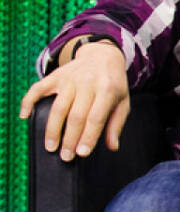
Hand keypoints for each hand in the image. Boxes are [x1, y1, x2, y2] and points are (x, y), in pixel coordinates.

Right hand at [18, 40, 130, 161]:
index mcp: (107, 90)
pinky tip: (25, 116)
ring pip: (58, 107)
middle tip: (65, 156)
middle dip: (69, 139)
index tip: (82, 153)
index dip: (88, 137)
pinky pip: (38, 89)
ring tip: (50, 147)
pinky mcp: (55, 76)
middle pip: (76, 115)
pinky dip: (29, 102)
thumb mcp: (122, 101)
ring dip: (52, 129)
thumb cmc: (113, 83)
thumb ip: (116, 124)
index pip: (96, 117)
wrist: (102, 55)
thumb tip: (112, 147)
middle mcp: (87, 84)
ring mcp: (69, 79)